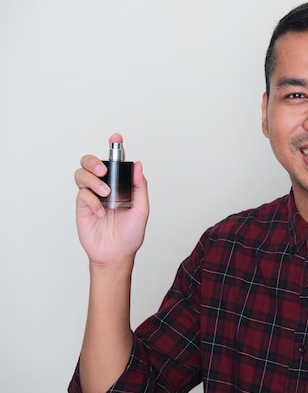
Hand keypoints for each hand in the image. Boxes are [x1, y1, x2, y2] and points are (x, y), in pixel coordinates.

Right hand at [74, 133, 149, 269]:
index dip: (113, 146)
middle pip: (90, 162)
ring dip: (92, 180)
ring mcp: (91, 196)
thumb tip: (138, 165)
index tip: (116, 137)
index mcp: (120, 184)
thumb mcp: (142, 209)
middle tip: (104, 170)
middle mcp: (104, 186)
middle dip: (94, 161)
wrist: (117, 255)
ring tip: (105, 193)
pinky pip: (82, 195)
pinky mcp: (82, 207)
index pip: (115, 162)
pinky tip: (100, 213)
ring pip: (81, 174)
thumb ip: (140, 187)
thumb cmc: (130, 234)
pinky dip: (92, 202)